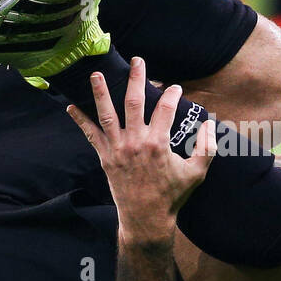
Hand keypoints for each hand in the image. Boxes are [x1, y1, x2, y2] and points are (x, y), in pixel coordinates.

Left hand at [66, 57, 216, 244]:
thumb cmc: (172, 196)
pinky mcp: (105, 158)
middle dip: (137, 79)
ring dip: (101, 93)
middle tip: (138, 61)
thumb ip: (206, 147)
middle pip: (135, 102)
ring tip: (97, 74)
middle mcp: (136, 142)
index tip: (175, 88)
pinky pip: (90, 135)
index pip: (166, 108)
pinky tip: (70, 106)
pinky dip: (80, 121)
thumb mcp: (197, 173)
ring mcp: (118, 149)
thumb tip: (210, 124)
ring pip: (108, 114)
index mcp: (159, 144)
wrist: (146, 219)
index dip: (172, 94)